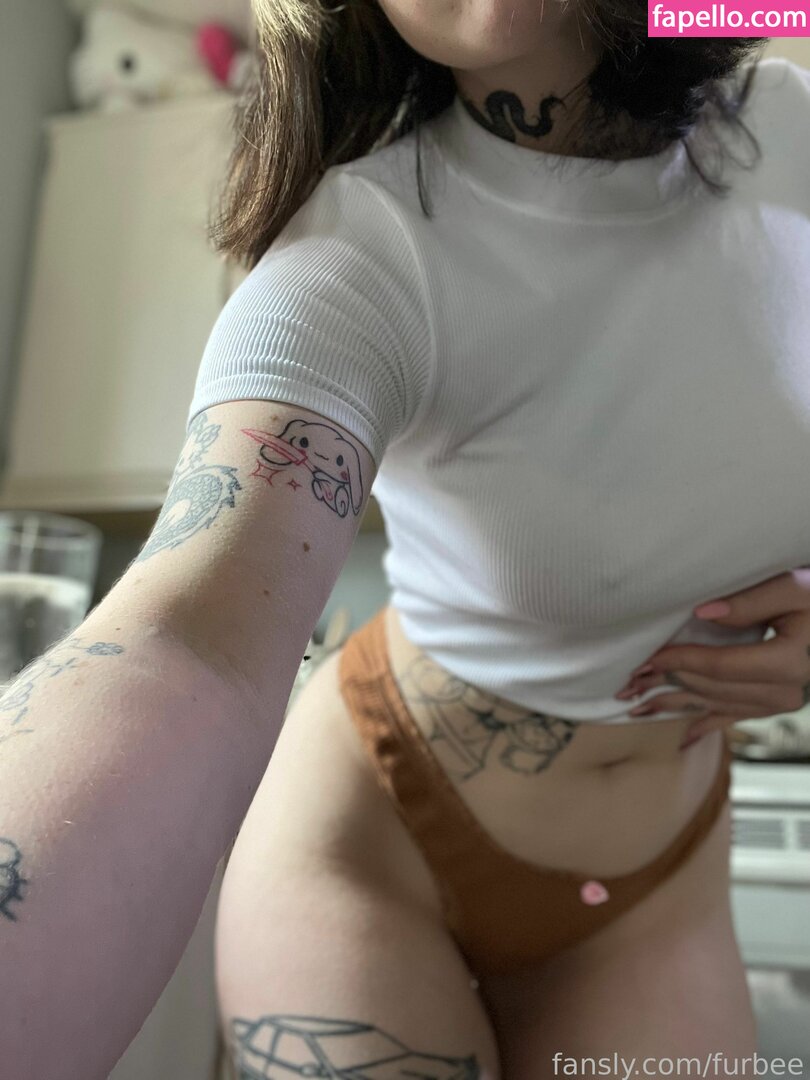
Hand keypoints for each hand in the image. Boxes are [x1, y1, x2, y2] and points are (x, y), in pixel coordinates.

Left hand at [615, 569, 809, 745]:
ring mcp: (781, 700)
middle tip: (627, 683)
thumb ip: (750, 600)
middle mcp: (786, 690)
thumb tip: (704, 613)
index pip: (720, 665)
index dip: (679, 661)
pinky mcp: (775, 701)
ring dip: (675, 706)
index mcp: (788, 661)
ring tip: (637, 707)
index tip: (646, 659)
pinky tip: (684, 738)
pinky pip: (735, 717)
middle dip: (667, 684)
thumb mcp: (792, 587)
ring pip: (716, 705)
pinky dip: (707, 725)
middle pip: (712, 688)